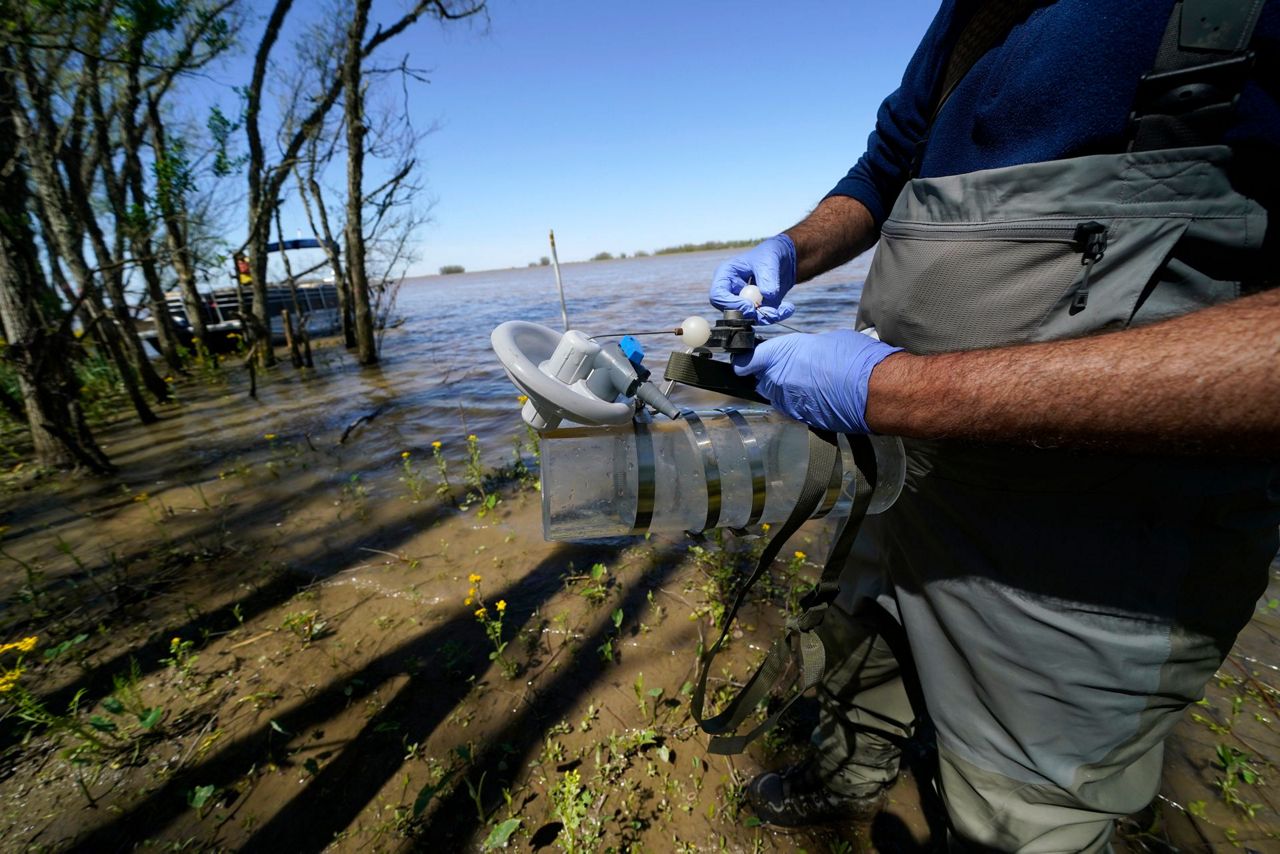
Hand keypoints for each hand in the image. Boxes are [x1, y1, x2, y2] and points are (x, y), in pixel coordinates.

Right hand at [709, 234, 796, 323]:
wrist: (784, 260)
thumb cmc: (770, 254)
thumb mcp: (769, 261)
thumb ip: (767, 278)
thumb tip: (767, 295)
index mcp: (726, 275)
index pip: (718, 295)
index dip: (731, 304)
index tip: (751, 306)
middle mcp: (731, 291)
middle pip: (731, 312)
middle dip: (752, 315)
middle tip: (772, 311)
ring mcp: (742, 301)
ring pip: (748, 319)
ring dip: (767, 317)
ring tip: (786, 308)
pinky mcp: (755, 309)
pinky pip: (761, 319)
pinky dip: (775, 316)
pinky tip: (787, 308)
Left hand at [732, 330, 902, 433]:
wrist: (876, 390)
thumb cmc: (856, 360)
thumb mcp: (826, 341)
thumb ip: (805, 349)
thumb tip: (803, 354)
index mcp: (782, 354)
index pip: (748, 360)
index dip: (745, 361)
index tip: (744, 362)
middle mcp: (779, 380)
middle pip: (762, 380)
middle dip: (769, 375)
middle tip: (790, 368)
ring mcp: (790, 402)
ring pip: (776, 396)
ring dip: (785, 390)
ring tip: (808, 383)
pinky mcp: (802, 418)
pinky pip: (792, 409)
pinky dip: (800, 403)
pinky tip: (817, 396)